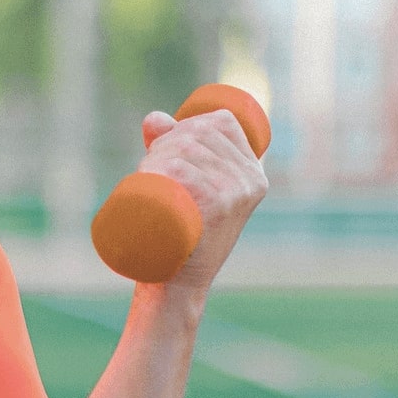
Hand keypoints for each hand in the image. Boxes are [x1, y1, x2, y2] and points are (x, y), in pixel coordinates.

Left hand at [137, 108, 267, 294]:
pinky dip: (160, 168)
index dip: (188, 124)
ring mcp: (237, 193)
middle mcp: (251, 179)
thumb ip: (172, 145)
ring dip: (155, 154)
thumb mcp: (186, 185)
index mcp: (253, 172)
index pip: (222, 122)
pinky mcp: (219, 207)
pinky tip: (148, 176)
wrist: (178, 279)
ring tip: (144, 175)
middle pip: (199, 133)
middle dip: (164, 141)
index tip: (167, 145)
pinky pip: (184, 171)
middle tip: (148, 167)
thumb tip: (155, 118)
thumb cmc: (181, 230)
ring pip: (187, 148)